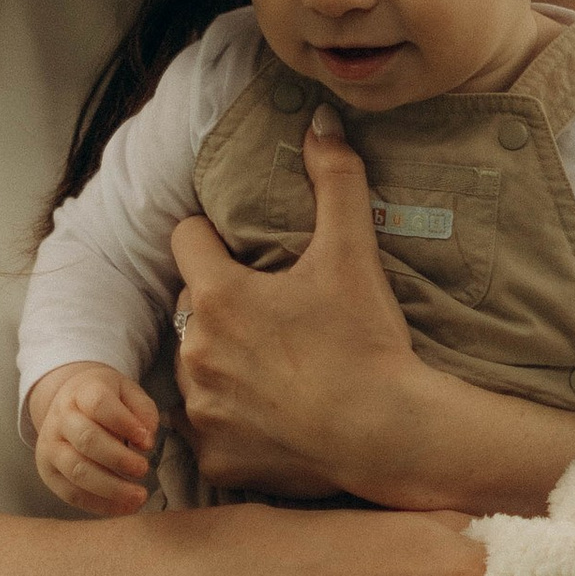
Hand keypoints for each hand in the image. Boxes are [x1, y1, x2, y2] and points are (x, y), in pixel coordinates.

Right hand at [27, 361, 159, 517]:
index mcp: (82, 392)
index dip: (125, 423)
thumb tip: (146, 442)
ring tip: (139, 496)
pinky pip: (72, 494)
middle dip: (119, 459)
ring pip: (77, 471)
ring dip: (111, 488)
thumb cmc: (106, 400)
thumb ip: (143, 411)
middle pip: (87, 440)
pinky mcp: (48, 471)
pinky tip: (124, 507)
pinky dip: (100, 504)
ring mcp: (50, 446)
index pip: (99, 404)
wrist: (67, 403)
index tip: (146, 441)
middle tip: (144, 469)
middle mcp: (60, 418)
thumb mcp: (128, 393)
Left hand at [170, 111, 420, 497]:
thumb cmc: (367, 342)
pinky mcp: (213, 454)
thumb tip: (321, 120)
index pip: (185, 240)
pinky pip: (209, 429)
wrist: (389, 435)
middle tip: (277, 322)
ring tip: (278, 371)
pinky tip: (275, 418)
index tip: (245, 256)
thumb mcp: (353, 254)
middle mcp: (194, 351)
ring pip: (195, 369)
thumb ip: (336, 180)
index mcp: (217, 296)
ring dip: (223, 365)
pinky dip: (234, 423)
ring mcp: (200, 407)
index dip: (214, 241)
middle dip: (222, 309)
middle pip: (191, 308)